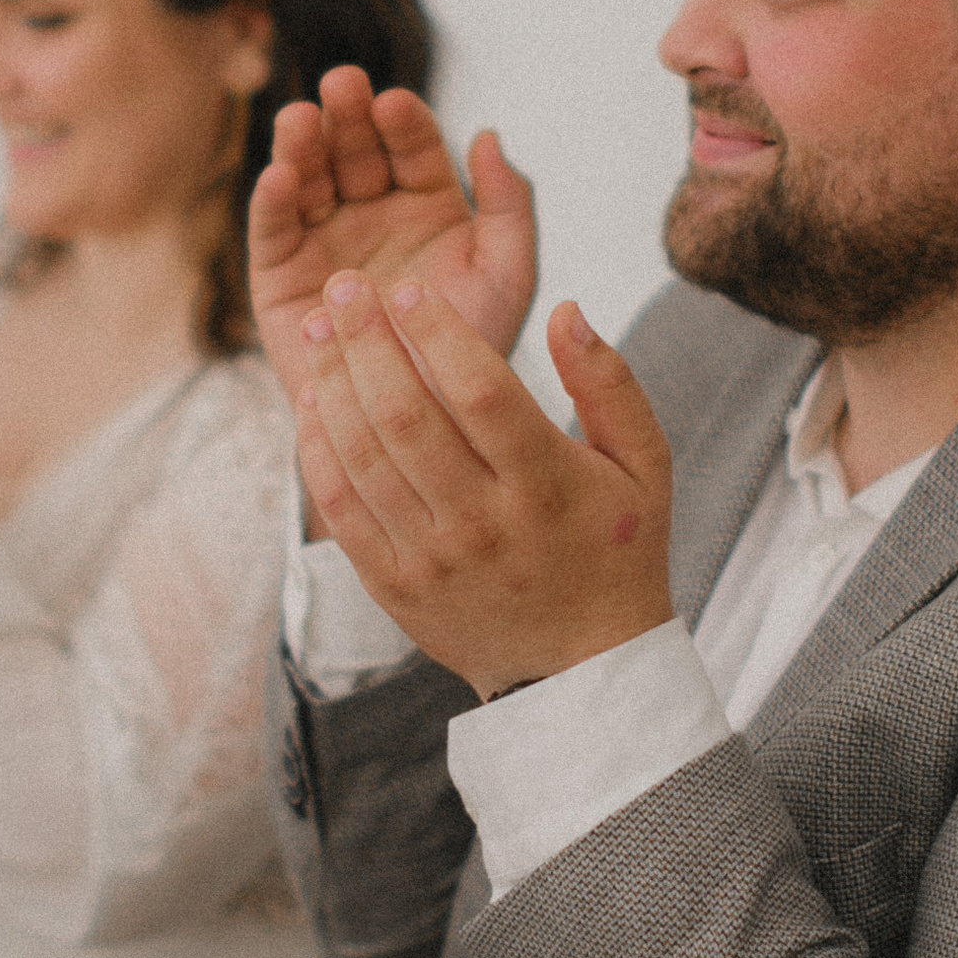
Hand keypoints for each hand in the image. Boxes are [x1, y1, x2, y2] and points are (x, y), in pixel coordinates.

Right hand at [250, 71, 537, 427]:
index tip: (397, 106)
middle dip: (348, 117)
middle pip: (355, 149)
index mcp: (428, 203)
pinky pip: (273, 230)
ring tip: (302, 120)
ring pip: (309, 178)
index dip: (404, 123)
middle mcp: (372, 211)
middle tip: (343, 88)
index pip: (413, 147)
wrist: (416, 427)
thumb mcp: (507, 277)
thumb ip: (510, 207)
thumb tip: (490, 134)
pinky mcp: (278, 272)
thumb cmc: (469, 353)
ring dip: (303, 144)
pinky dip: (271, 201)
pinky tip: (279, 178)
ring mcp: (322, 237)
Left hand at [296, 275, 673, 698]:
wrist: (581, 670)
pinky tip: (311, 401)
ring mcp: (432, 558)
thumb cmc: (617, 552)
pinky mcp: (394, 586)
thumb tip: (565, 309)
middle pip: (406, 416)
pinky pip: (342, 509)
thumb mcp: (645, 466)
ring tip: (317, 329)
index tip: (406, 288)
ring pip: (364, 456)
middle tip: (342, 287)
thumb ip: (610, 384)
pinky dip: (318, 450)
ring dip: (332, 384)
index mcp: (546, 485)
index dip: (437, 332)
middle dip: (366, 341)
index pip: (480, 391)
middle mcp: (483, 523)